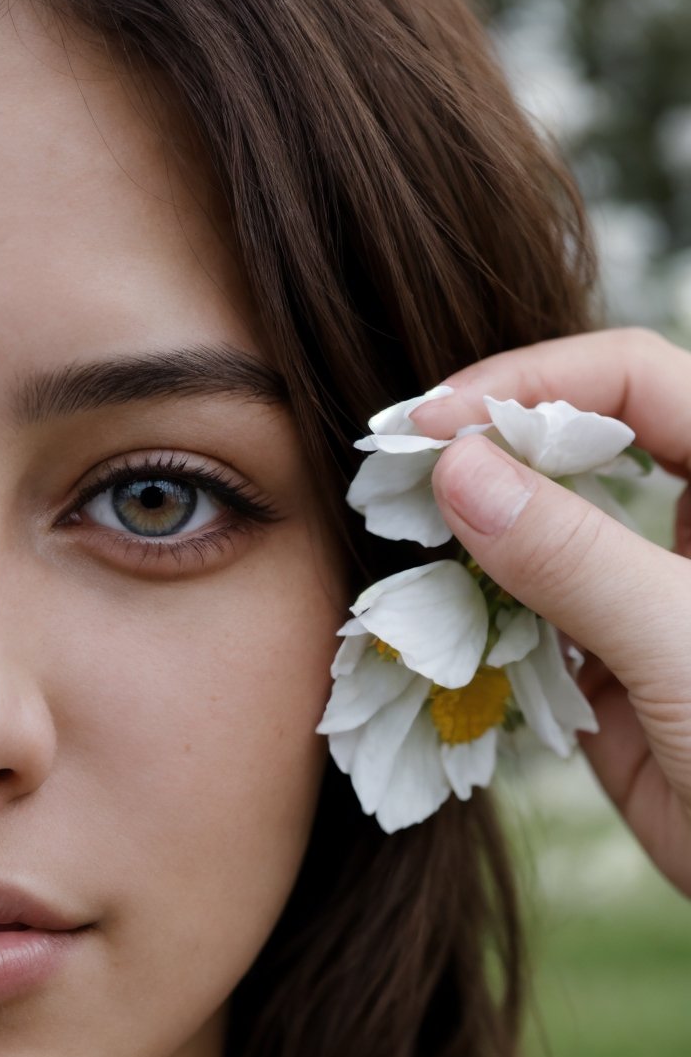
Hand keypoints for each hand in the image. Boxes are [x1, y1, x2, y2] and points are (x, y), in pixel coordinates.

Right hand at [411, 328, 690, 896]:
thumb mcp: (681, 645)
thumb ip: (572, 556)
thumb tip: (458, 469)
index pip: (634, 378)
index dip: (531, 382)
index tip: (431, 423)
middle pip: (583, 441)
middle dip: (489, 447)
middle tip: (394, 468)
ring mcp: (657, 600)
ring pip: (549, 533)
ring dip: (472, 538)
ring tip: (394, 537)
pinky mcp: (619, 678)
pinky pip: (534, 624)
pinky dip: (479, 622)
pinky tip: (430, 623)